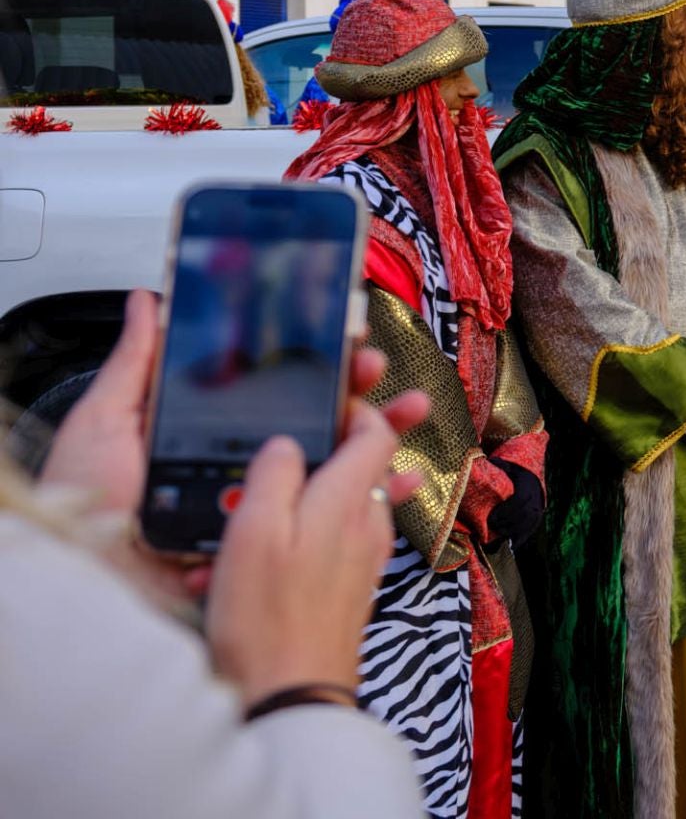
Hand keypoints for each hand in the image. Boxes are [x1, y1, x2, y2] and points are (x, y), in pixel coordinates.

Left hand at [39, 292, 425, 593]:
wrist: (89, 574)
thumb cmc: (85, 500)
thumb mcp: (106, 420)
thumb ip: (137, 363)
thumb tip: (150, 299)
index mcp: (210, 430)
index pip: (275, 386)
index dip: (313, 361)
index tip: (343, 336)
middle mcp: (241, 464)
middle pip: (315, 420)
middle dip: (359, 390)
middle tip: (376, 367)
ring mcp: (260, 504)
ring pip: (335, 466)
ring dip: (380, 438)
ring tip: (411, 411)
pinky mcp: (269, 542)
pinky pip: (332, 522)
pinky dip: (375, 503)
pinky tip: (402, 480)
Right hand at [206, 398, 426, 705]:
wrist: (292, 695)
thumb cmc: (267, 618)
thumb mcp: (254, 532)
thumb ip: (274, 474)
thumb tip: (286, 442)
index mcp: (349, 498)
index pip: (375, 431)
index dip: (354, 405)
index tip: (325, 395)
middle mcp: (370, 522)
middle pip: (368, 461)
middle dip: (345, 436)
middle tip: (316, 421)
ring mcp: (366, 554)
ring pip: (351, 498)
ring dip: (320, 484)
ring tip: (272, 485)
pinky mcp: (352, 583)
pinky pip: (340, 536)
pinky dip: (312, 528)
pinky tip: (273, 542)